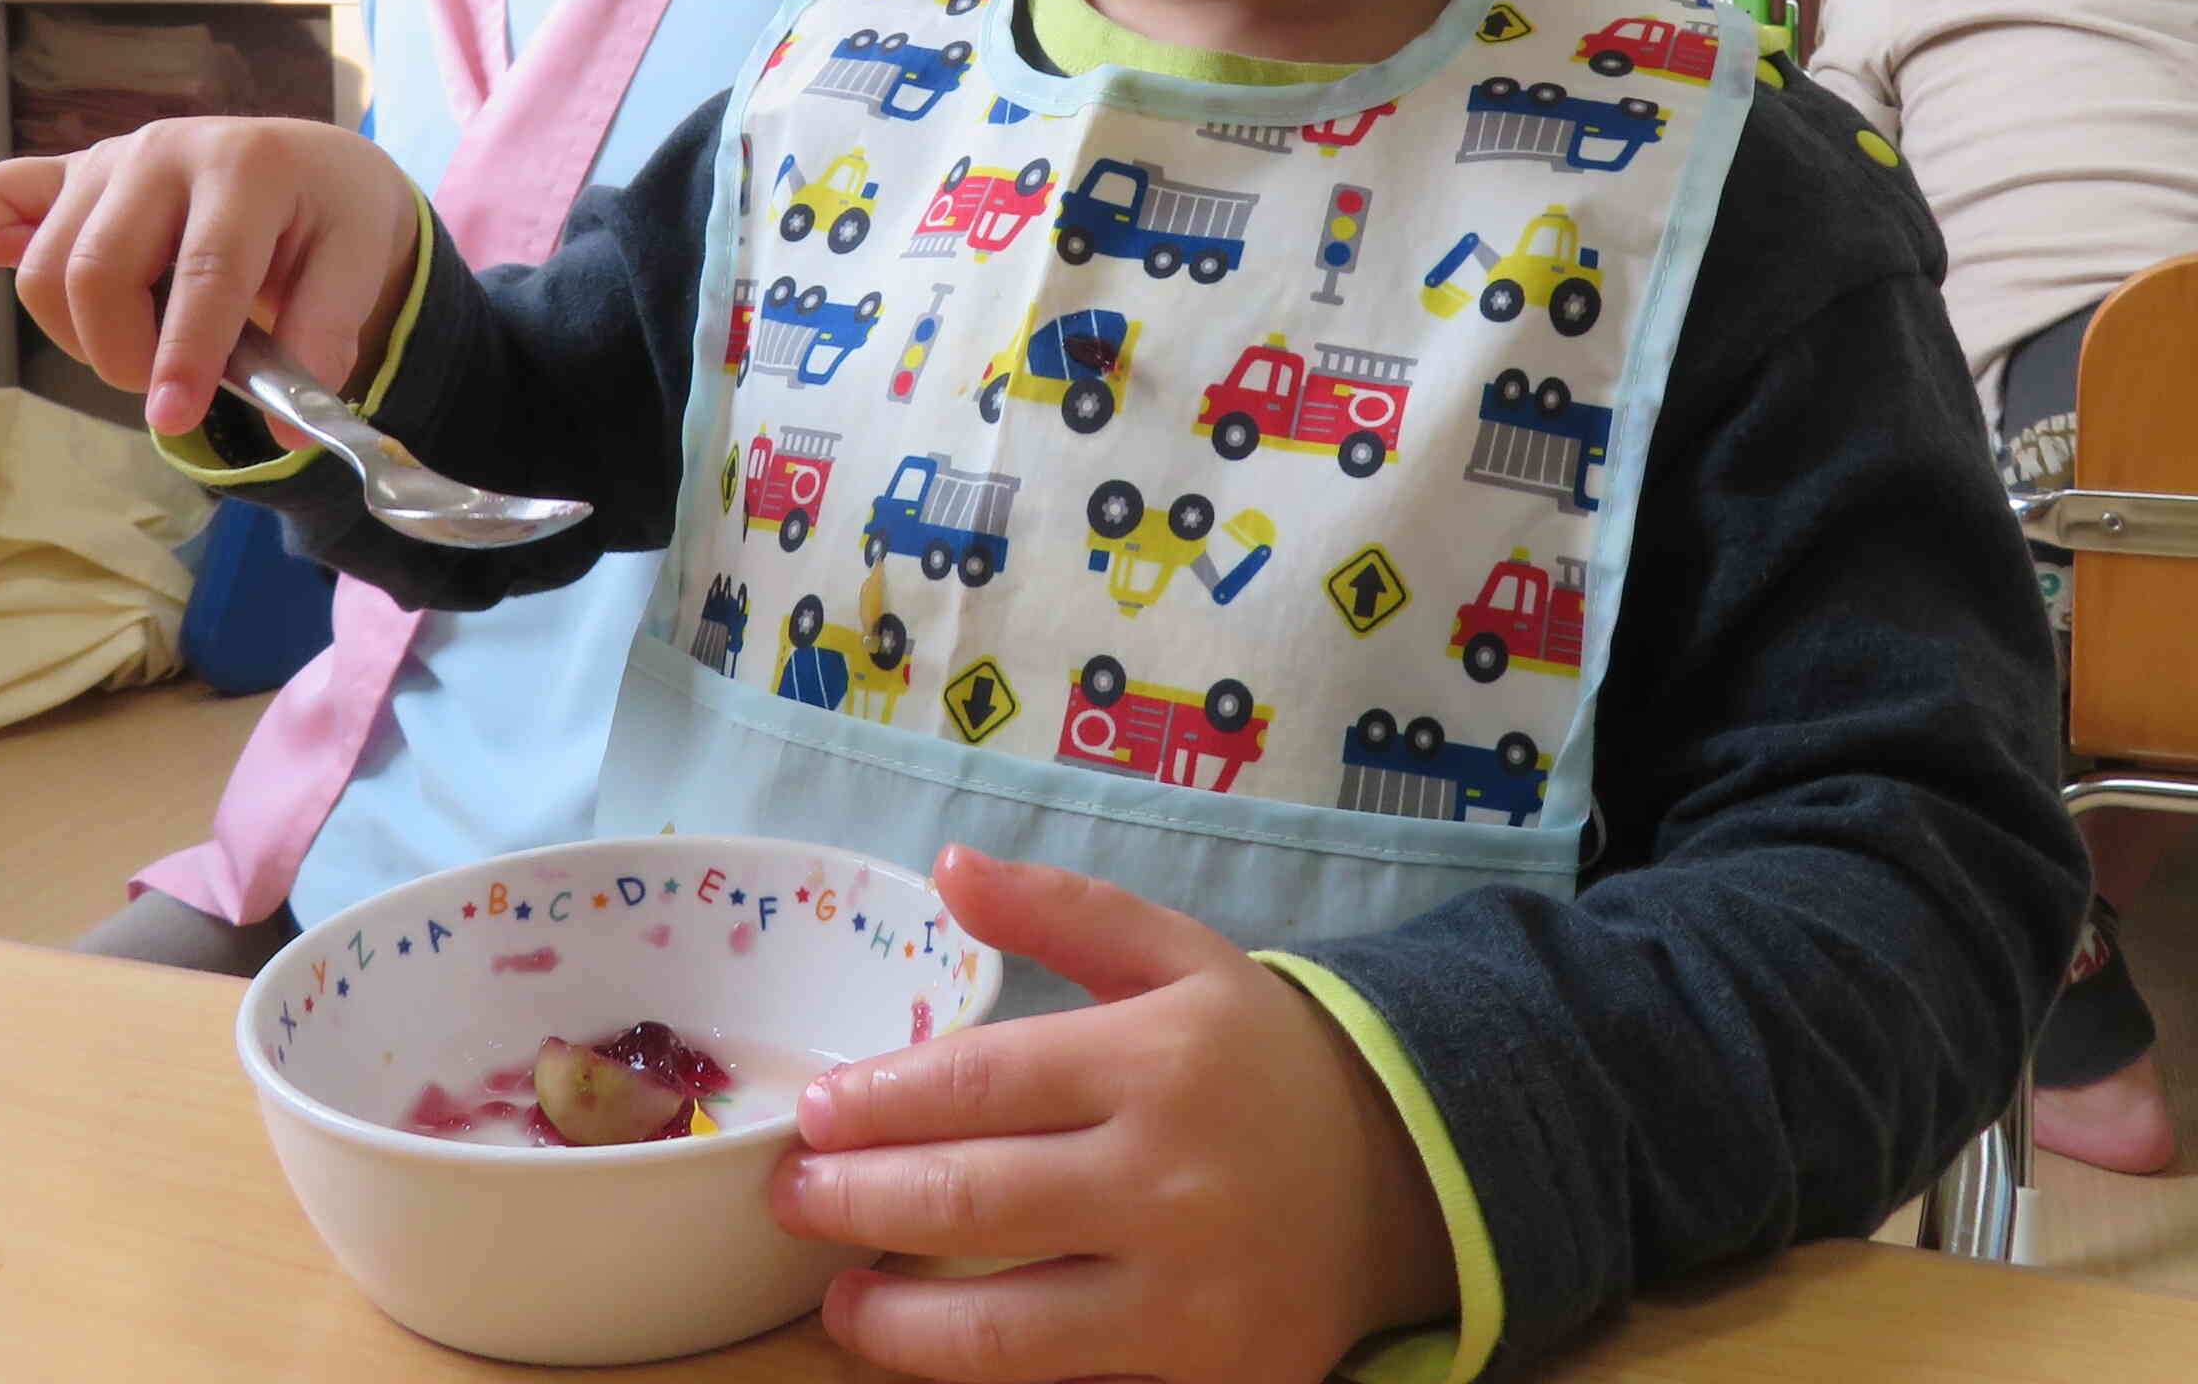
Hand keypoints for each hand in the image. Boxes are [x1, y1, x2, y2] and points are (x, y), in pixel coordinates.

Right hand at [0, 118, 423, 435]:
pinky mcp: (68, 174)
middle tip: (169, 384)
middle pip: (96, 269)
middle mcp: (164, 151)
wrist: (315, 168)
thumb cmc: (334, 220)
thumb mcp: (361, 268)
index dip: (186, 353)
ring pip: (44, 266)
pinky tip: (59, 289)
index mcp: (247, 167)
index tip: (175, 420)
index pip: (204, 270)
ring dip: (80, 333)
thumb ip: (325, 340)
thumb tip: (286, 426)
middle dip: (123, 353)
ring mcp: (107, 158)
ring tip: (142, 344)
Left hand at [768, 845, 1452, 1382]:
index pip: (977, 1084)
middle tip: (793, 1198)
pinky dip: (987, 1381)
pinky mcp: (1209, 1379)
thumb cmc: (1260, 1059)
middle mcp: (1169, 1180)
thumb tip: (949, 866)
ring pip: (999, 1329)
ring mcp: (1188, 1297)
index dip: (877, 1104)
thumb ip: (1061, 907)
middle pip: (968, 1201)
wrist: (1404, 1174)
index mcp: (1155, 1061)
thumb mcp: (1177, 956)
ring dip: (894, 1323)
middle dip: (854, 1203)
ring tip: (841, 1297)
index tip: (816, 1116)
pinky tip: (938, 1353)